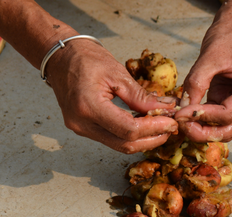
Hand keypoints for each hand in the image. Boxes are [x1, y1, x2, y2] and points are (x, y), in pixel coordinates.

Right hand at [44, 39, 178, 153]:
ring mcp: (80, 129)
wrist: (60, 57)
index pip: (128, 130)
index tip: (171, 122)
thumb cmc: (85, 58)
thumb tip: (166, 109)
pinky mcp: (83, 129)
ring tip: (162, 127)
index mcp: (88, 106)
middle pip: (125, 144)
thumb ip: (141, 97)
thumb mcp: (117, 74)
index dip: (154, 129)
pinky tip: (145, 126)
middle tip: (171, 128)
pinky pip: (112, 139)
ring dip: (144, 139)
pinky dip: (131, 135)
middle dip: (152, 139)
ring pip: (119, 145)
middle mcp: (81, 123)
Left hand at [174, 3, 231, 142]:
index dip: (203, 117)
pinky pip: (222, 118)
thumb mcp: (209, 57)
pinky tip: (189, 117)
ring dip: (205, 129)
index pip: (229, 114)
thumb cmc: (230, 35)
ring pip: (227, 128)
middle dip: (205, 132)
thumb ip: (196, 83)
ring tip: (183, 123)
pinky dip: (206, 120)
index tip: (180, 115)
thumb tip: (182, 109)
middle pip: (230, 128)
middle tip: (181, 127)